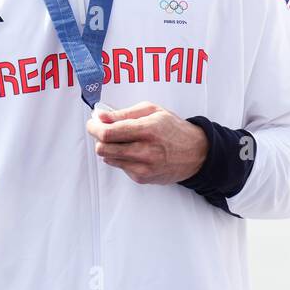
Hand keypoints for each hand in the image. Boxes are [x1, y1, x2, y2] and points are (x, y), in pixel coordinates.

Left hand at [85, 102, 208, 183]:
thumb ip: (124, 113)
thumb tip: (101, 116)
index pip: (108, 133)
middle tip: (104, 131)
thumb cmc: (174, 129)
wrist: (196, 153)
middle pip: (103, 148)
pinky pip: (120, 167)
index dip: (94, 128)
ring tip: (124, 141)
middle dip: (99, 138)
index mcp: (147, 129)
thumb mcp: (152, 111)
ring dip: (110, 148)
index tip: (93, 123)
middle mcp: (145, 150)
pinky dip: (122, 158)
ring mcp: (144, 167)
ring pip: (109, 158)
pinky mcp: (143, 178)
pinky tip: (135, 152)